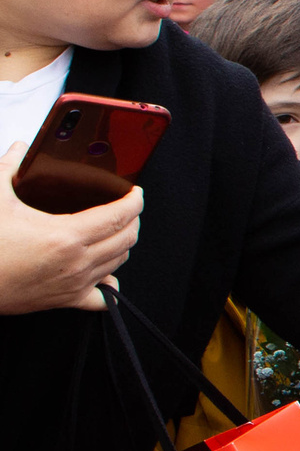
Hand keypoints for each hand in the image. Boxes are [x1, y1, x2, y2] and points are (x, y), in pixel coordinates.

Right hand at [0, 142, 144, 315]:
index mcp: (65, 235)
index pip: (117, 216)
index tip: (135, 193)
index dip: (133, 202)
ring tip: (116, 230)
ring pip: (118, 262)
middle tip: (127, 208)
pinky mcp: (66, 300)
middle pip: (125, 238)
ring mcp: (75, 283)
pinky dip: (110, 284)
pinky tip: (106, 274)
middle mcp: (77, 262)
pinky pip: (103, 298)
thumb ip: (9, 170)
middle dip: (132, 220)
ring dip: (123, 244)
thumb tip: (19, 149)